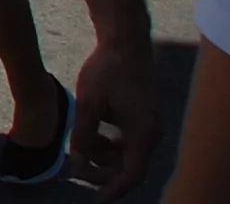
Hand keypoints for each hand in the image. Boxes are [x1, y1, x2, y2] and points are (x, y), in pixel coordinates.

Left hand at [69, 34, 160, 196]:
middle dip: (104, 174)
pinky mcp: (146, 117)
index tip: (97, 200)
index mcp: (142, 133)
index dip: (114, 190)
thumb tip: (79, 159)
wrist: (126, 42)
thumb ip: (85, 134)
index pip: (132, 174)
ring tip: (80, 152)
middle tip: (77, 170)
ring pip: (129, 156)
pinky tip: (93, 137)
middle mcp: (152, 133)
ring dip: (106, 158)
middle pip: (130, 168)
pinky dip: (112, 145)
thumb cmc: (108, 69)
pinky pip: (130, 142)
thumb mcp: (89, 102)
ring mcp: (151, 125)